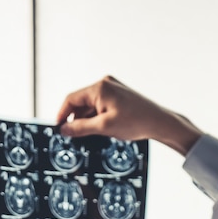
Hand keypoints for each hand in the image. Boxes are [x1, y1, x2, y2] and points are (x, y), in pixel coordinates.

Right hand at [56, 75, 202, 155]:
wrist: (159, 122)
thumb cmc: (136, 122)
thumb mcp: (104, 127)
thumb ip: (81, 128)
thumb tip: (64, 129)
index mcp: (100, 87)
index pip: (71, 99)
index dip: (62, 114)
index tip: (58, 127)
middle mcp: (105, 83)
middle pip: (81, 102)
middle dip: (76, 119)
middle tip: (74, 135)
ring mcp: (112, 88)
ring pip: (90, 105)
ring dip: (88, 119)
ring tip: (94, 134)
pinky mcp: (118, 95)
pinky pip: (100, 105)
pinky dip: (97, 117)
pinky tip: (102, 128)